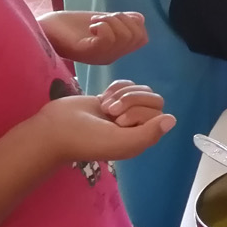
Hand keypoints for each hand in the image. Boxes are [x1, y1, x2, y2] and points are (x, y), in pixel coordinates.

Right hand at [33, 84, 174, 164]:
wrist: (55, 128)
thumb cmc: (87, 139)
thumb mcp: (120, 142)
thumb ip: (148, 134)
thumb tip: (172, 119)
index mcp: (140, 138)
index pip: (158, 114)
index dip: (140, 112)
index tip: (119, 121)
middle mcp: (136, 125)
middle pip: (153, 99)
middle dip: (131, 100)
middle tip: (110, 111)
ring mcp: (124, 111)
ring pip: (141, 90)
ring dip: (122, 94)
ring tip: (105, 106)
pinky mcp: (112, 99)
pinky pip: (127, 84)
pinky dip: (115, 87)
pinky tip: (102, 98)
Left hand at [39, 11, 147, 65]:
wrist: (46, 29)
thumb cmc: (71, 26)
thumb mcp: (103, 21)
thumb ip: (121, 21)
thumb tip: (139, 19)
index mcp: (115, 50)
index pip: (142, 38)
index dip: (134, 22)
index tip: (113, 17)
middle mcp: (110, 56)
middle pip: (136, 36)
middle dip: (123, 19)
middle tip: (102, 19)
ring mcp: (99, 56)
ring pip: (124, 37)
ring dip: (110, 21)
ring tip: (94, 22)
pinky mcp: (87, 52)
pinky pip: (107, 39)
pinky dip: (103, 26)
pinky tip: (91, 26)